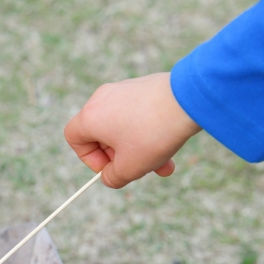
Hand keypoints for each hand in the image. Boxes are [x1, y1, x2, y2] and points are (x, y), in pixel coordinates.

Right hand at [64, 72, 201, 188]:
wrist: (189, 99)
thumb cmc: (152, 134)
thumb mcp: (130, 167)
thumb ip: (113, 178)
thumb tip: (110, 176)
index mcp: (90, 117)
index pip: (74, 138)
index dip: (89, 158)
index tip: (111, 168)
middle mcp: (102, 99)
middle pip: (102, 135)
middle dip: (122, 157)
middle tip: (141, 169)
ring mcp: (123, 89)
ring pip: (124, 127)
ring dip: (139, 148)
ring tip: (164, 163)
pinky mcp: (143, 85)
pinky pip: (138, 114)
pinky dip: (149, 131)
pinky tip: (170, 141)